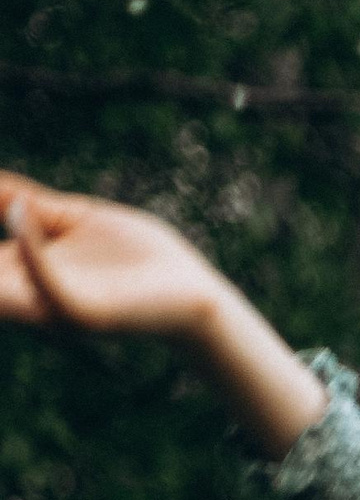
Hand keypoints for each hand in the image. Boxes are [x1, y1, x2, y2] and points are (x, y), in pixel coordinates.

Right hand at [0, 172, 327, 455]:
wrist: (200, 302)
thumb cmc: (147, 264)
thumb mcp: (80, 221)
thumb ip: (35, 204)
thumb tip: (3, 184)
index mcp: (25, 277)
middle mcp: (32, 297)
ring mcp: (56, 308)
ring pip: (1, 294)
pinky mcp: (87, 314)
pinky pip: (47, 286)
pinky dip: (30, 250)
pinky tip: (21, 211)